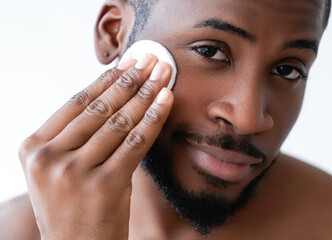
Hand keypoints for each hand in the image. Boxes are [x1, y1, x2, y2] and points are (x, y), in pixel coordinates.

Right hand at [18, 54, 173, 239]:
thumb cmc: (73, 208)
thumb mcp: (57, 171)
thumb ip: (73, 137)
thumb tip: (113, 93)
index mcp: (32, 148)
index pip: (75, 104)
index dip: (106, 79)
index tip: (128, 62)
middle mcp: (48, 158)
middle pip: (98, 109)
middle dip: (130, 80)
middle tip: (152, 60)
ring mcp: (74, 172)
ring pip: (118, 122)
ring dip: (145, 94)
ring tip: (163, 74)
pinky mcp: (103, 185)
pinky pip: (135, 143)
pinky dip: (153, 119)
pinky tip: (166, 100)